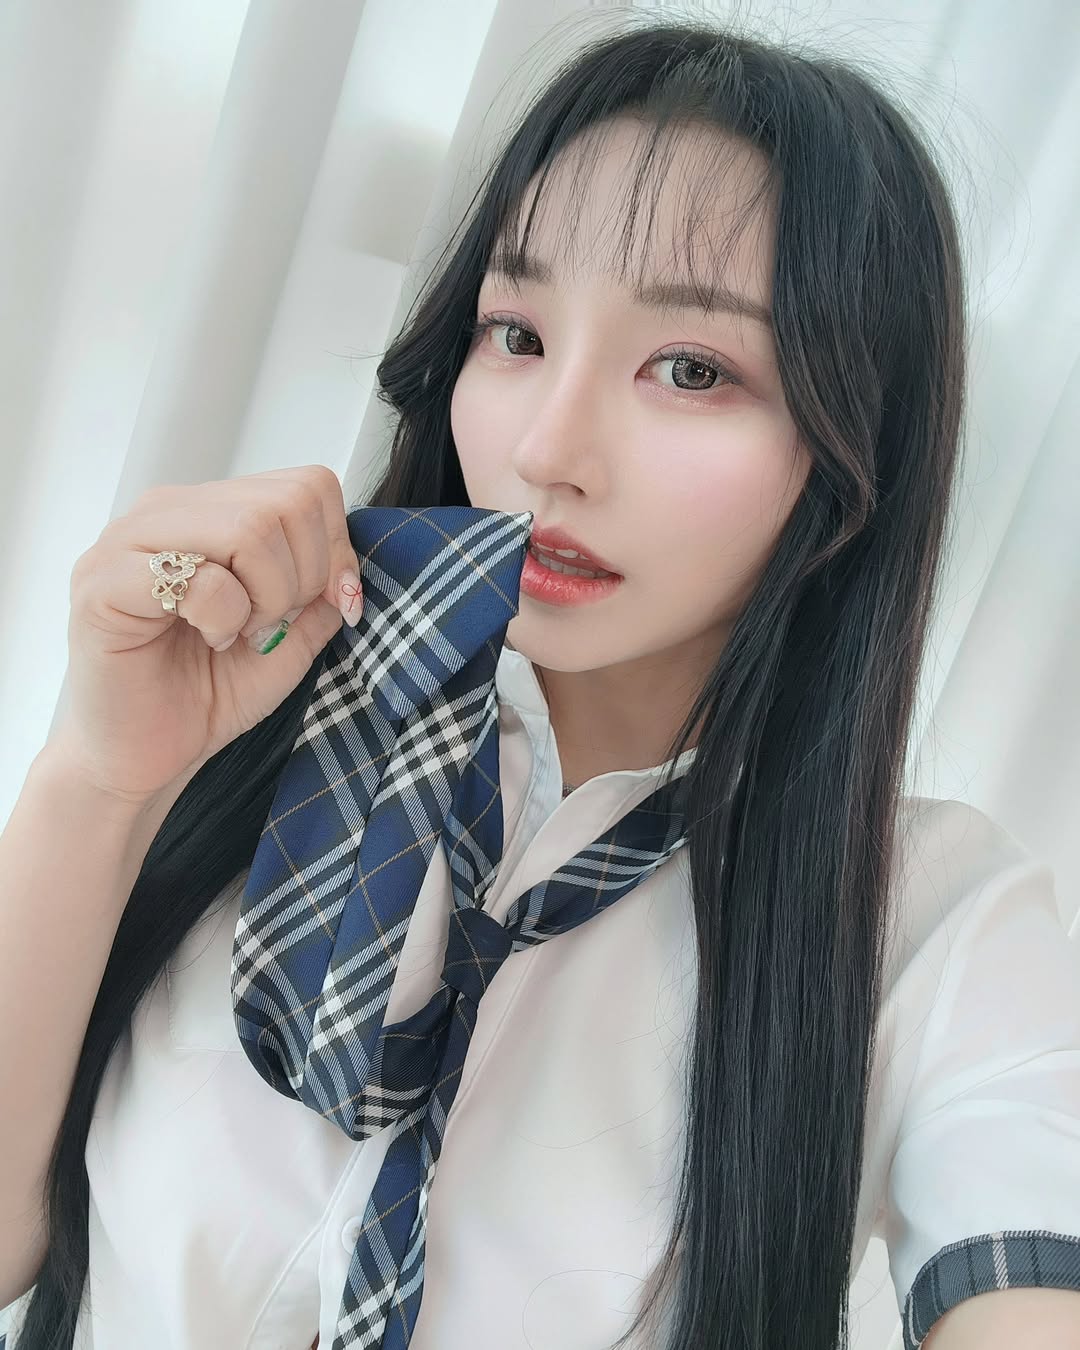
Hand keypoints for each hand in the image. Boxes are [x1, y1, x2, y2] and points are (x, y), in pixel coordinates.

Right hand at [50, 464, 363, 804]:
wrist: (144, 757)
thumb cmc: (207, 694)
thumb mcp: (290, 641)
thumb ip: (321, 596)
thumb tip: (347, 572)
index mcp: (211, 511)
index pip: (307, 486)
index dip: (334, 549)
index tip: (322, 603)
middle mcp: (166, 511)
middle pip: (285, 502)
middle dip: (302, 577)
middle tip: (269, 625)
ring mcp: (128, 541)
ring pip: (249, 528)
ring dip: (266, 597)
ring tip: (237, 633)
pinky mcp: (102, 584)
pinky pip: (200, 578)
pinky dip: (224, 618)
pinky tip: (207, 639)